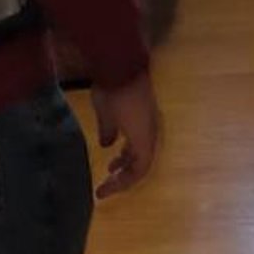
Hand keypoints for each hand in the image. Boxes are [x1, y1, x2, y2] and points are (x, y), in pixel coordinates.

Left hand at [92, 71, 161, 199]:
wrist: (123, 62)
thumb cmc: (113, 92)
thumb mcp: (105, 115)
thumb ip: (107, 133)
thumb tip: (108, 146)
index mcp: (143, 137)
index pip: (139, 170)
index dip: (123, 184)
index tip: (103, 191)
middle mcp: (150, 131)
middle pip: (142, 161)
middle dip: (124, 175)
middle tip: (106, 183)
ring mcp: (149, 119)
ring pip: (141, 148)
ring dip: (127, 160)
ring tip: (110, 166)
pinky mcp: (145, 109)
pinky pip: (139, 135)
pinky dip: (128, 145)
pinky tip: (115, 142)